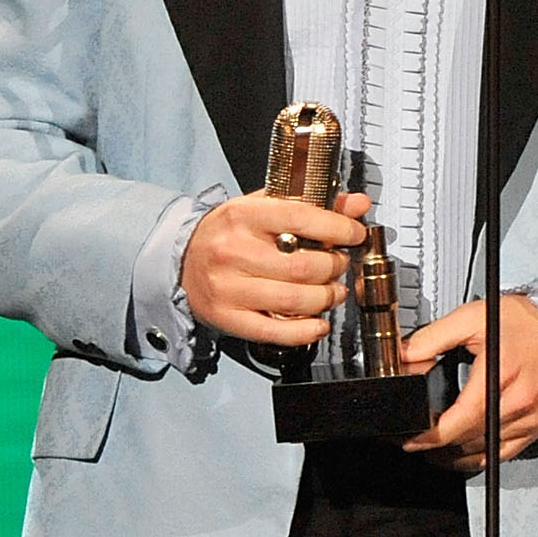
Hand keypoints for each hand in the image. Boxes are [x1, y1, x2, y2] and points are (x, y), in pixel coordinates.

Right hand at [183, 190, 372, 346]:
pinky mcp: (228, 318)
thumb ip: (311, 204)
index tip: (355, 234)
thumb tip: (357, 204)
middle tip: (338, 264)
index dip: (337, 228)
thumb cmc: (228, 234)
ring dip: (325, 298)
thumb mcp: (262, 208)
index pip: (300, 219)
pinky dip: (306, 331)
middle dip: (333, 267)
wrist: (180, 262)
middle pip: (302, 266)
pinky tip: (319, 323)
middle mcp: (233, 251)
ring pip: (295, 300)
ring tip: (333, 292)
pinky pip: (276, 332)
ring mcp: (229, 288)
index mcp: (242, 216)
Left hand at [401, 294, 537, 470]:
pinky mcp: (536, 427)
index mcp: (500, 373)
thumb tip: (404, 355)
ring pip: (484, 449)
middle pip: (470, 437)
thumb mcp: (471, 318)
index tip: (413, 440)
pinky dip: (480, 457)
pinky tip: (462, 453)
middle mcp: (519, 401)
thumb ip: (432, 337)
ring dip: (456, 453)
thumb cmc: (522, 322)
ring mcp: (530, 418)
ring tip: (434, 447)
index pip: (463, 418)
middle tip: (416, 440)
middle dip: (437, 444)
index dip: (434, 435)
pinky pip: (504, 454)